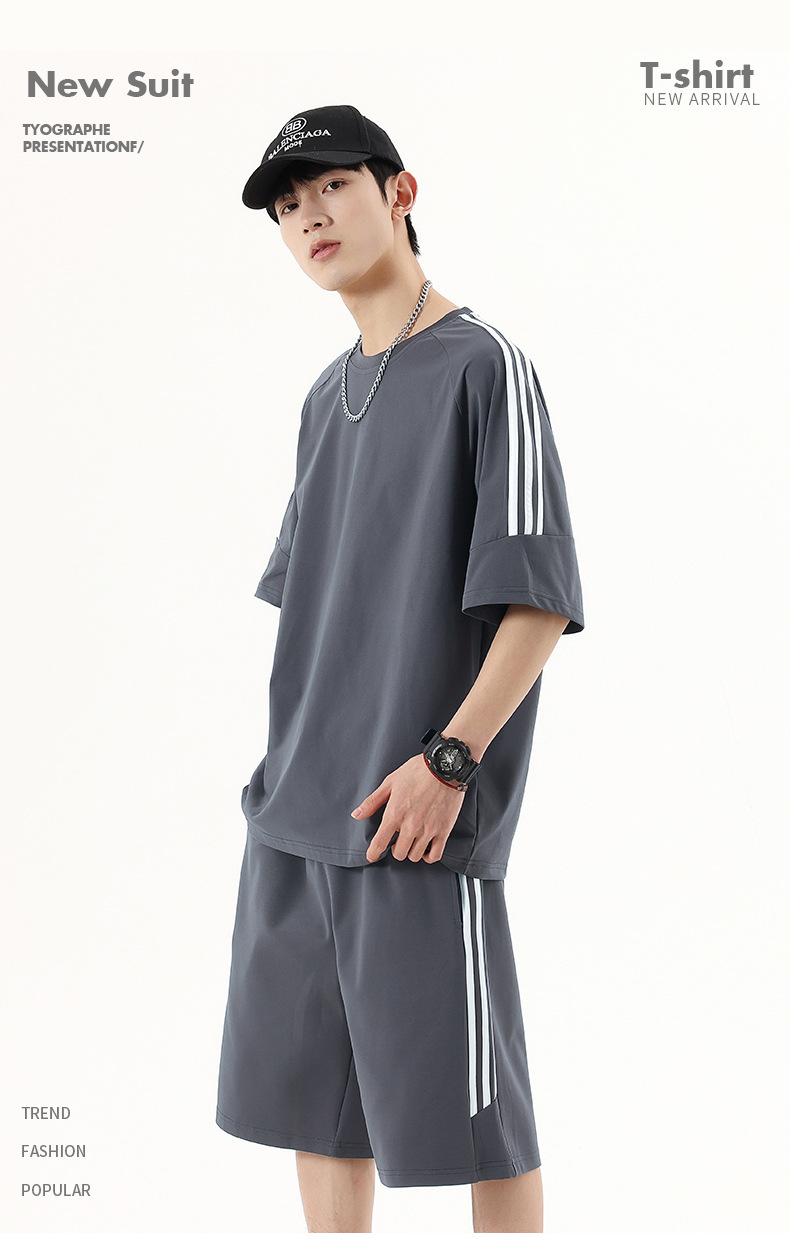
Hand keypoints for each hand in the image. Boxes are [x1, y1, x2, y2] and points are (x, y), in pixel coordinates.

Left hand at [351, 753, 467, 863]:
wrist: (445, 766)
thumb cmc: (417, 771)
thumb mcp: (390, 782)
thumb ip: (372, 801)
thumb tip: (357, 815)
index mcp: (395, 813)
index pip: (379, 843)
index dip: (373, 854)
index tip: (372, 856)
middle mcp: (411, 825)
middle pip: (399, 853)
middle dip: (395, 849)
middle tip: (397, 840)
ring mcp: (428, 829)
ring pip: (415, 856)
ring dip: (410, 851)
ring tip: (411, 841)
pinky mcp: (443, 830)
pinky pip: (435, 855)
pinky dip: (428, 856)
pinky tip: (425, 849)